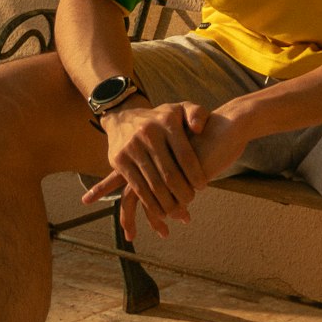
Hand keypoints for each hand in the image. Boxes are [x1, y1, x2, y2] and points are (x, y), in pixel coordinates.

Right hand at [82, 101, 209, 238]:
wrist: (124, 117)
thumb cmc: (161, 118)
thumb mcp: (180, 108)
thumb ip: (197, 114)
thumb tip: (198, 130)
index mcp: (167, 122)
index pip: (185, 155)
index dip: (195, 174)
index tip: (202, 186)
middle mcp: (148, 133)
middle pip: (169, 174)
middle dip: (182, 193)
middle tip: (190, 200)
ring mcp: (132, 147)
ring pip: (153, 184)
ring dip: (167, 203)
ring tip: (178, 211)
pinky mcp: (119, 160)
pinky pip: (137, 188)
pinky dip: (150, 204)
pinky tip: (160, 212)